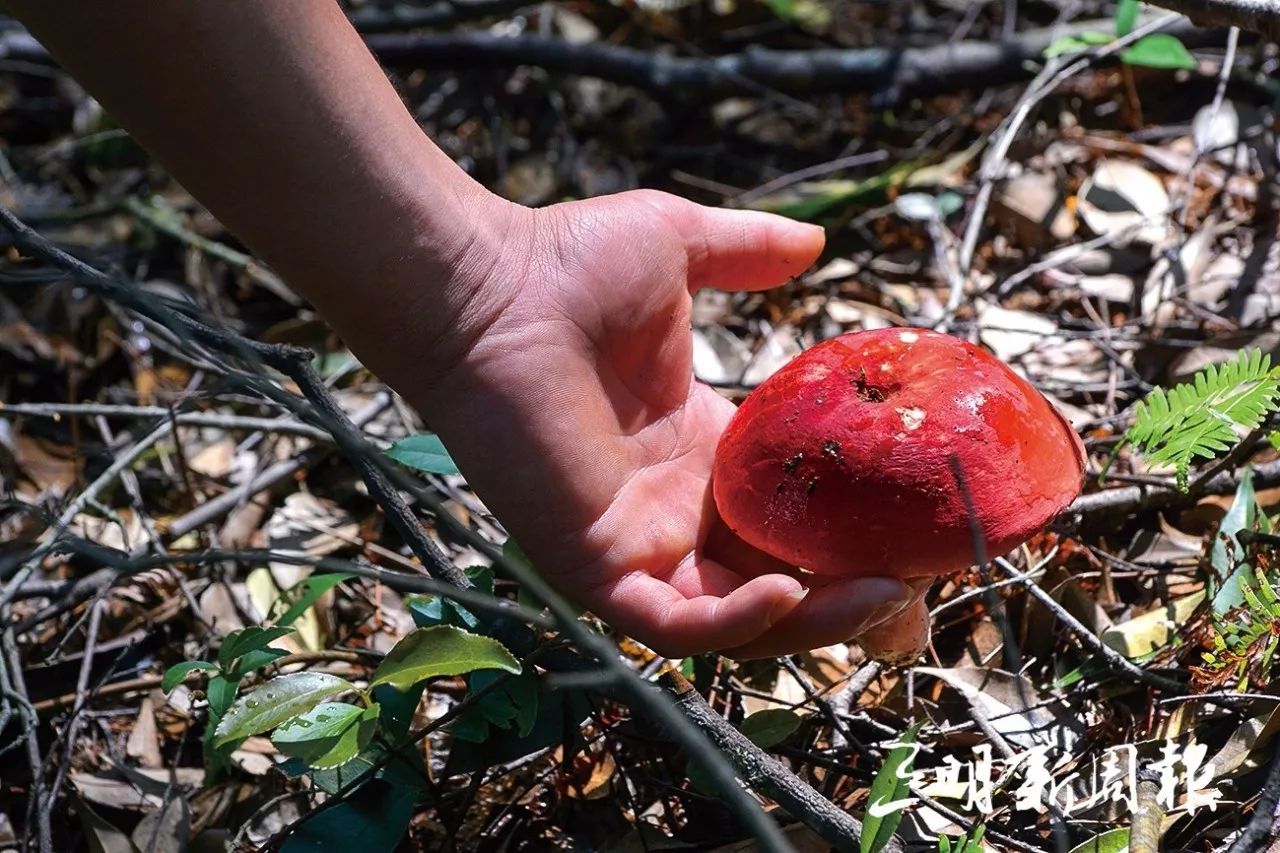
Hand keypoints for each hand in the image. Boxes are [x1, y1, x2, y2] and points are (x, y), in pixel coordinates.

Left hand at [413, 190, 919, 658]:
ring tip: (882, 596)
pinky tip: (786, 590)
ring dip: (811, 618)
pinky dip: (734, 622)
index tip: (914, 523)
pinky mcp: (596, 563)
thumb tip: (817, 242)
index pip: (785, 512)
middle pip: (775, 577)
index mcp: (697, 447)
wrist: (485, 285)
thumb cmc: (566, 265)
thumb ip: (748, 253)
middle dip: (845, 595)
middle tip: (917, 586)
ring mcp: (636, 541)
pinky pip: (675, 621)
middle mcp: (673, 507)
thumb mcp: (680, 250)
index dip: (848, 527)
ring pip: (735, 617)